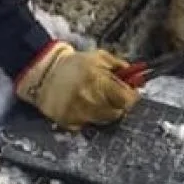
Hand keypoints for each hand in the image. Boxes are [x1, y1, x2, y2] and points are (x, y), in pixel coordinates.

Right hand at [14, 41, 140, 129]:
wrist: (45, 73)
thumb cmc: (74, 64)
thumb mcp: (99, 58)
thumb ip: (120, 66)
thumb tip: (137, 75)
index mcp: (98, 81)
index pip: (126, 100)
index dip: (131, 97)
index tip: (130, 93)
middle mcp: (89, 100)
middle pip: (117, 113)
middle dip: (118, 105)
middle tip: (111, 95)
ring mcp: (78, 113)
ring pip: (103, 120)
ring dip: (104, 111)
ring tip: (95, 99)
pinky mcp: (68, 122)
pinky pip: (87, 125)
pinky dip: (88, 118)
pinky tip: (82, 105)